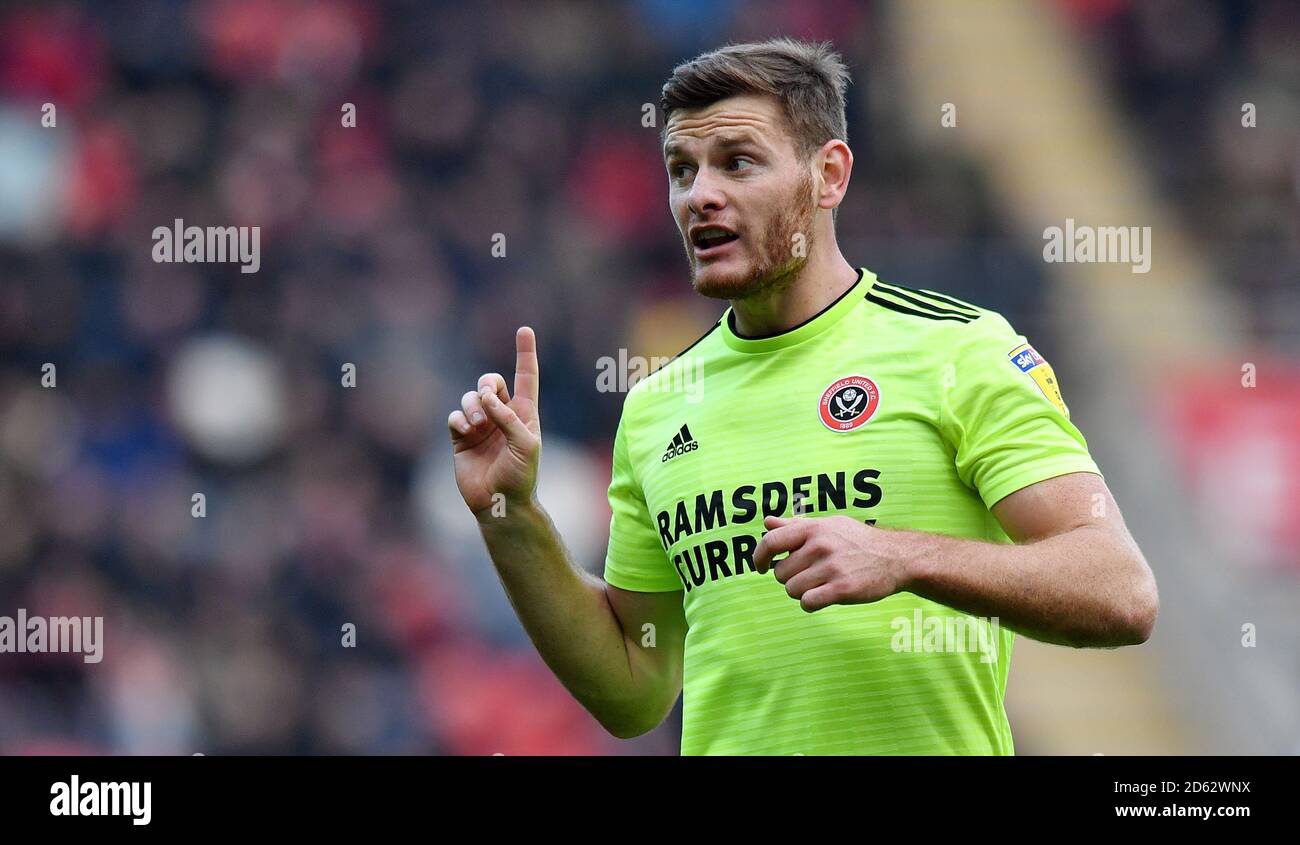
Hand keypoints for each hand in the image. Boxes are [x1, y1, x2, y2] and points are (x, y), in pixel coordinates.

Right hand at [448, 326, 541, 516]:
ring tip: (477, 424)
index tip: (525, 330)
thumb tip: (486, 397)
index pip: (526, 378)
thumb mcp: (526, 445)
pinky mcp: (461, 438)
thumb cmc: (521, 476)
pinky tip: (466, 431)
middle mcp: (501, 416)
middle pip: (491, 382)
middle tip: (487, 397)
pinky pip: (455, 416)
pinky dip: (459, 419)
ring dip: (473, 406)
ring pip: (470, 398)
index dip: (525, 354)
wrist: (499, 503)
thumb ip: (508, 418)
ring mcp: (480, 426)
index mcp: (524, 414)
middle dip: (487, 383)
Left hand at [753, 515, 910, 611]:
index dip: (759, 557)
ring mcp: (831, 567)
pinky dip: (810, 603)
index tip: (761, 567)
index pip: (770, 542)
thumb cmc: (857, 540)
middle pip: (781, 573)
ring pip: (792, 590)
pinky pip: (807, 603)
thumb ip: (795, 526)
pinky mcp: (842, 588)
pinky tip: (822, 597)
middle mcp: (820, 546)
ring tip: (819, 585)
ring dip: (801, 592)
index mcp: (813, 528)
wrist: (896, 557)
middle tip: (809, 575)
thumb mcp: (828, 525)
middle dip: (790, 578)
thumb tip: (767, 523)